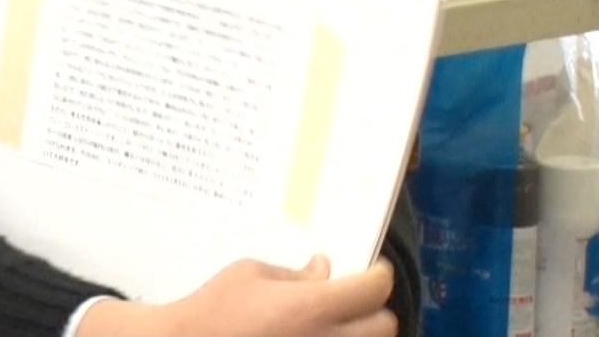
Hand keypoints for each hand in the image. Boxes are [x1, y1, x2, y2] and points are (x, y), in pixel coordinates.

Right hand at [77, 256, 397, 336]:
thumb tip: (324, 269)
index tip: (374, 270)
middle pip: (384, 326)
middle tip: (355, 298)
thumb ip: (294, 273)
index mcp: (309, 307)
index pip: (373, 289)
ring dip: (361, 332)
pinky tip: (319, 333)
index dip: (379, 275)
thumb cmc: (214, 307)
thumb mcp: (250, 273)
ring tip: (338, 320)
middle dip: (374, 309)